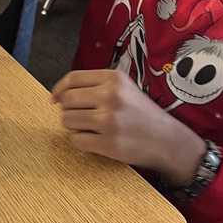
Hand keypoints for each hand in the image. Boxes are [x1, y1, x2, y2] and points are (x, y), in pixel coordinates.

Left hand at [51, 69, 206, 185]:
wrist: (168, 140)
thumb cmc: (141, 114)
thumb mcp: (124, 88)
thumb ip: (94, 86)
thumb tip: (59, 94)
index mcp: (114, 79)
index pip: (72, 79)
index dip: (59, 89)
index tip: (54, 99)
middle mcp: (111, 97)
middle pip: (67, 100)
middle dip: (68, 110)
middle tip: (82, 116)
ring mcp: (109, 120)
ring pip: (67, 120)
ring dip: (74, 126)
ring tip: (91, 128)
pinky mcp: (108, 143)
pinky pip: (76, 140)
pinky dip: (81, 141)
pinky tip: (97, 140)